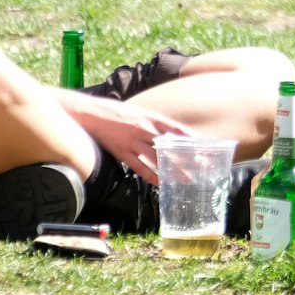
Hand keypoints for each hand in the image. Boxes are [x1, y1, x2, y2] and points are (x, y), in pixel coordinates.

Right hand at [76, 97, 194, 183]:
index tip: (204, 145)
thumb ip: (154, 122)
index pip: (176, 128)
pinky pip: (140, 168)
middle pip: (169, 146)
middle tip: (200, 165)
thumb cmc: (116, 111)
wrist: (91, 113)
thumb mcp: (139, 111)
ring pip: (157, 159)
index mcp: (150, 117)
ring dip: (172, 170)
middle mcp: (144, 129)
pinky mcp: (122, 153)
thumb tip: (170, 131)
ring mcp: (133, 142)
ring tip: (185, 179)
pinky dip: (151, 176)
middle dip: (185, 157)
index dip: (191, 138)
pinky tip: (160, 183)